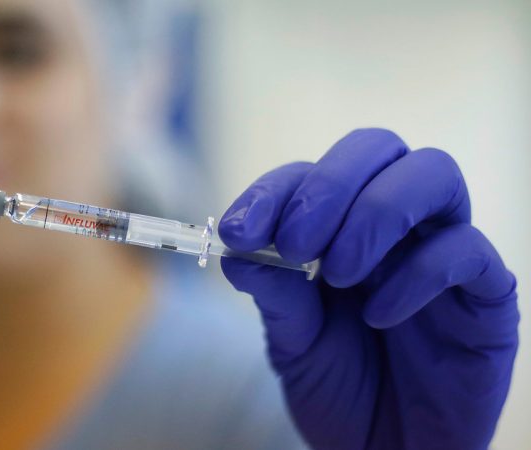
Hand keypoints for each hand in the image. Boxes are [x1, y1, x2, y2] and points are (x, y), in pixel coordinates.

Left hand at [218, 129, 518, 449]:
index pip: (310, 175)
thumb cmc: (341, 392)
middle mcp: (394, 228)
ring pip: (432, 173)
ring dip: (374, 213)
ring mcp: (442, 253)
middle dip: (328, 185)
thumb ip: (274, 295)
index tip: (239, 231)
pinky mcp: (486, 294)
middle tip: (295, 244)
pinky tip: (378, 316)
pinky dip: (416, 274)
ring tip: (338, 273)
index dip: (273, 192)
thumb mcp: (292, 345)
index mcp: (340, 230)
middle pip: (377, 147)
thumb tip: (237, 249)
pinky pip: (466, 250)